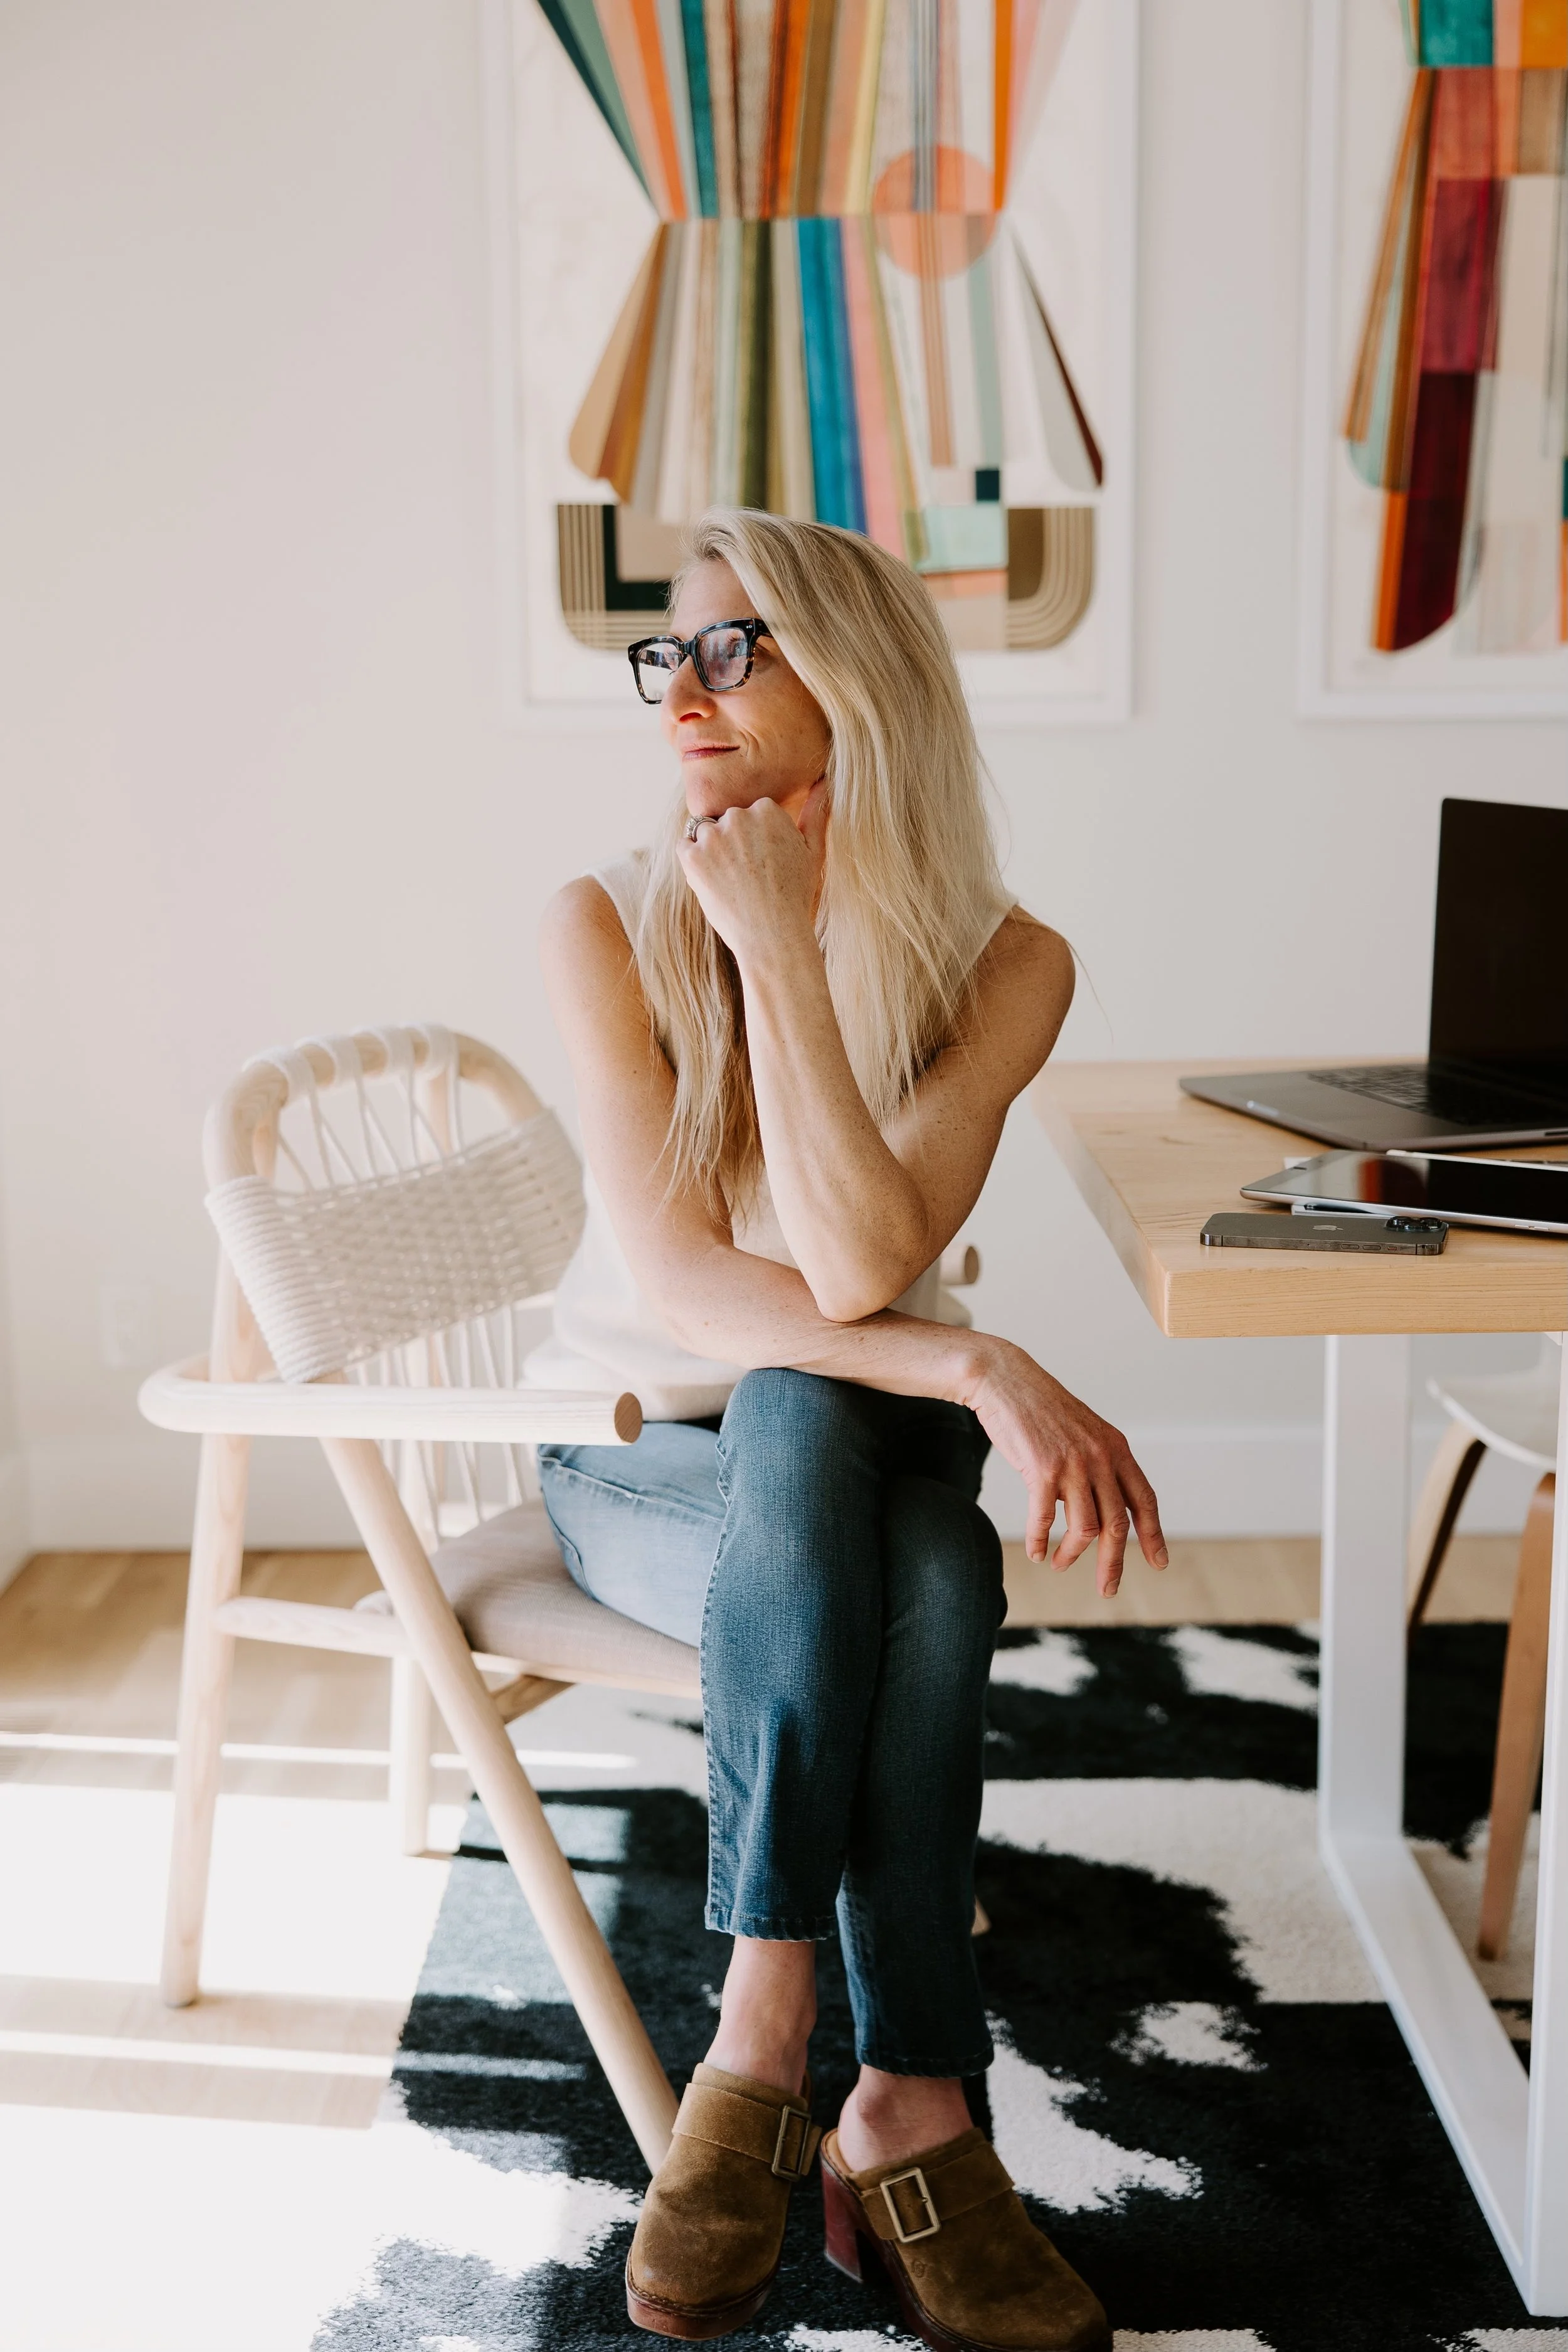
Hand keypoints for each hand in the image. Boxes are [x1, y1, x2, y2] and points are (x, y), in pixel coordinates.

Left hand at [676, 785, 828, 965]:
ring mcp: (713, 837)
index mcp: (767, 810)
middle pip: (726, 821)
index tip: (764, 864)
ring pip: (704, 833)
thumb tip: (824, 782)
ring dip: (712, 853)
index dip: (755, 841)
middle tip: (748, 878)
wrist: (773, 937)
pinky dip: (693, 863)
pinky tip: (713, 883)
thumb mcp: (812, 852)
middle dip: (732, 844)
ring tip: (732, 883)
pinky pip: (684, 847)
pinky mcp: (692, 858)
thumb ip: (815, 813)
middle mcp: (739, 816)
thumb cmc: (795, 897)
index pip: (750, 814)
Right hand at [961, 1336, 1167, 1596]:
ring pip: (1086, 1528)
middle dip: (1113, 1563)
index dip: (1154, 1535)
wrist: (1005, 1380)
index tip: (1159, 1562)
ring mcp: (1073, 1464)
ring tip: (1060, 1564)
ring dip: (1072, 1555)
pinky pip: (1045, 1520)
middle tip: (1107, 1588)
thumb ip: (1096, 1466)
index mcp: (1116, 1448)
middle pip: (1118, 1526)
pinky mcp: (1041, 1469)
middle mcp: (1100, 1458)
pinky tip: (1036, 1552)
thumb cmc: (1040, 1409)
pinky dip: (1040, 1542)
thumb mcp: (1082, 1433)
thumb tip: (1096, 1508)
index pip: (1144, 1500)